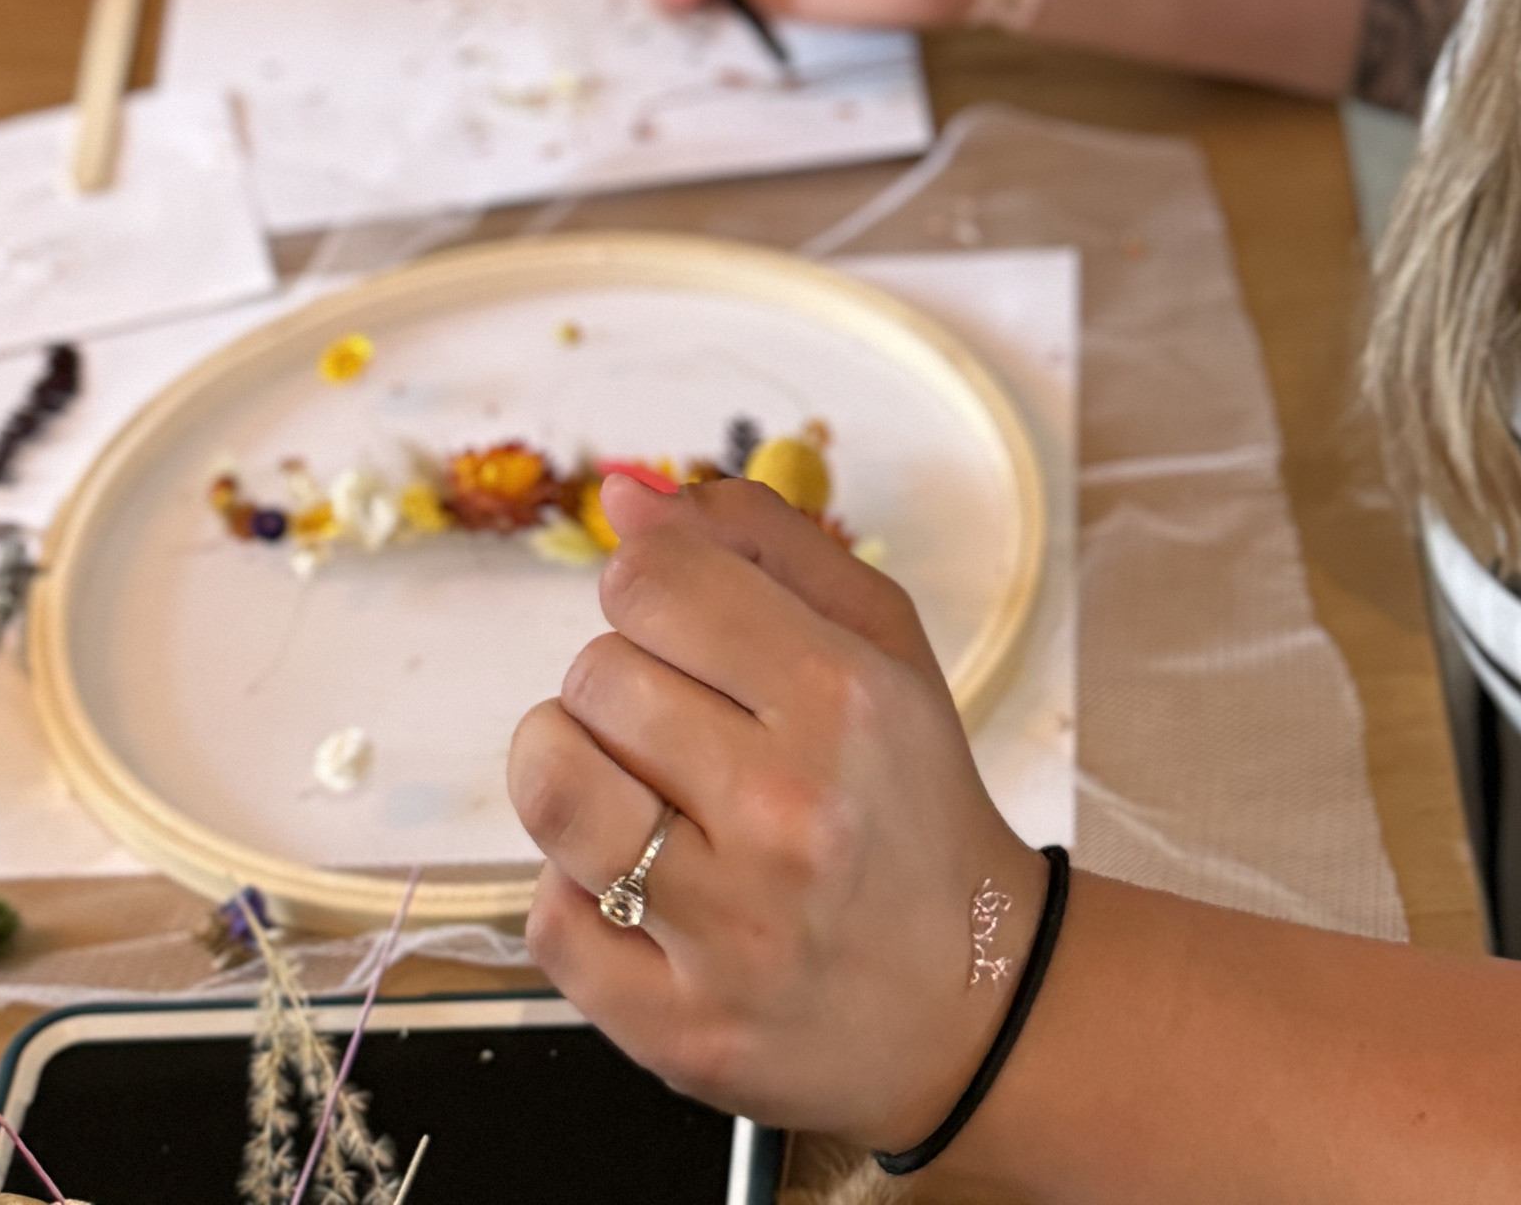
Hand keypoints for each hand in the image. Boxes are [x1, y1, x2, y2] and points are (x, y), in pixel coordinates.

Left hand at [508, 475, 1049, 1142]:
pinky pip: (549, 916)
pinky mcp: (674, 1026)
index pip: (652, 582)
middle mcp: (787, 810)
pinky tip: (647, 890)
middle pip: (595, 675)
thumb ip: (758, 541)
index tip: (677, 623)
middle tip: (684, 726)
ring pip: (550, 782)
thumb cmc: (911, 801)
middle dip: (623, 684)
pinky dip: (579, 892)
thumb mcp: (880, 640)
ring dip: (574, 768)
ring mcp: (727, 928)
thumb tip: (626, 495)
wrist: (970, 999)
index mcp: (844, 697)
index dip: (647, 589)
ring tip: (634, 789)